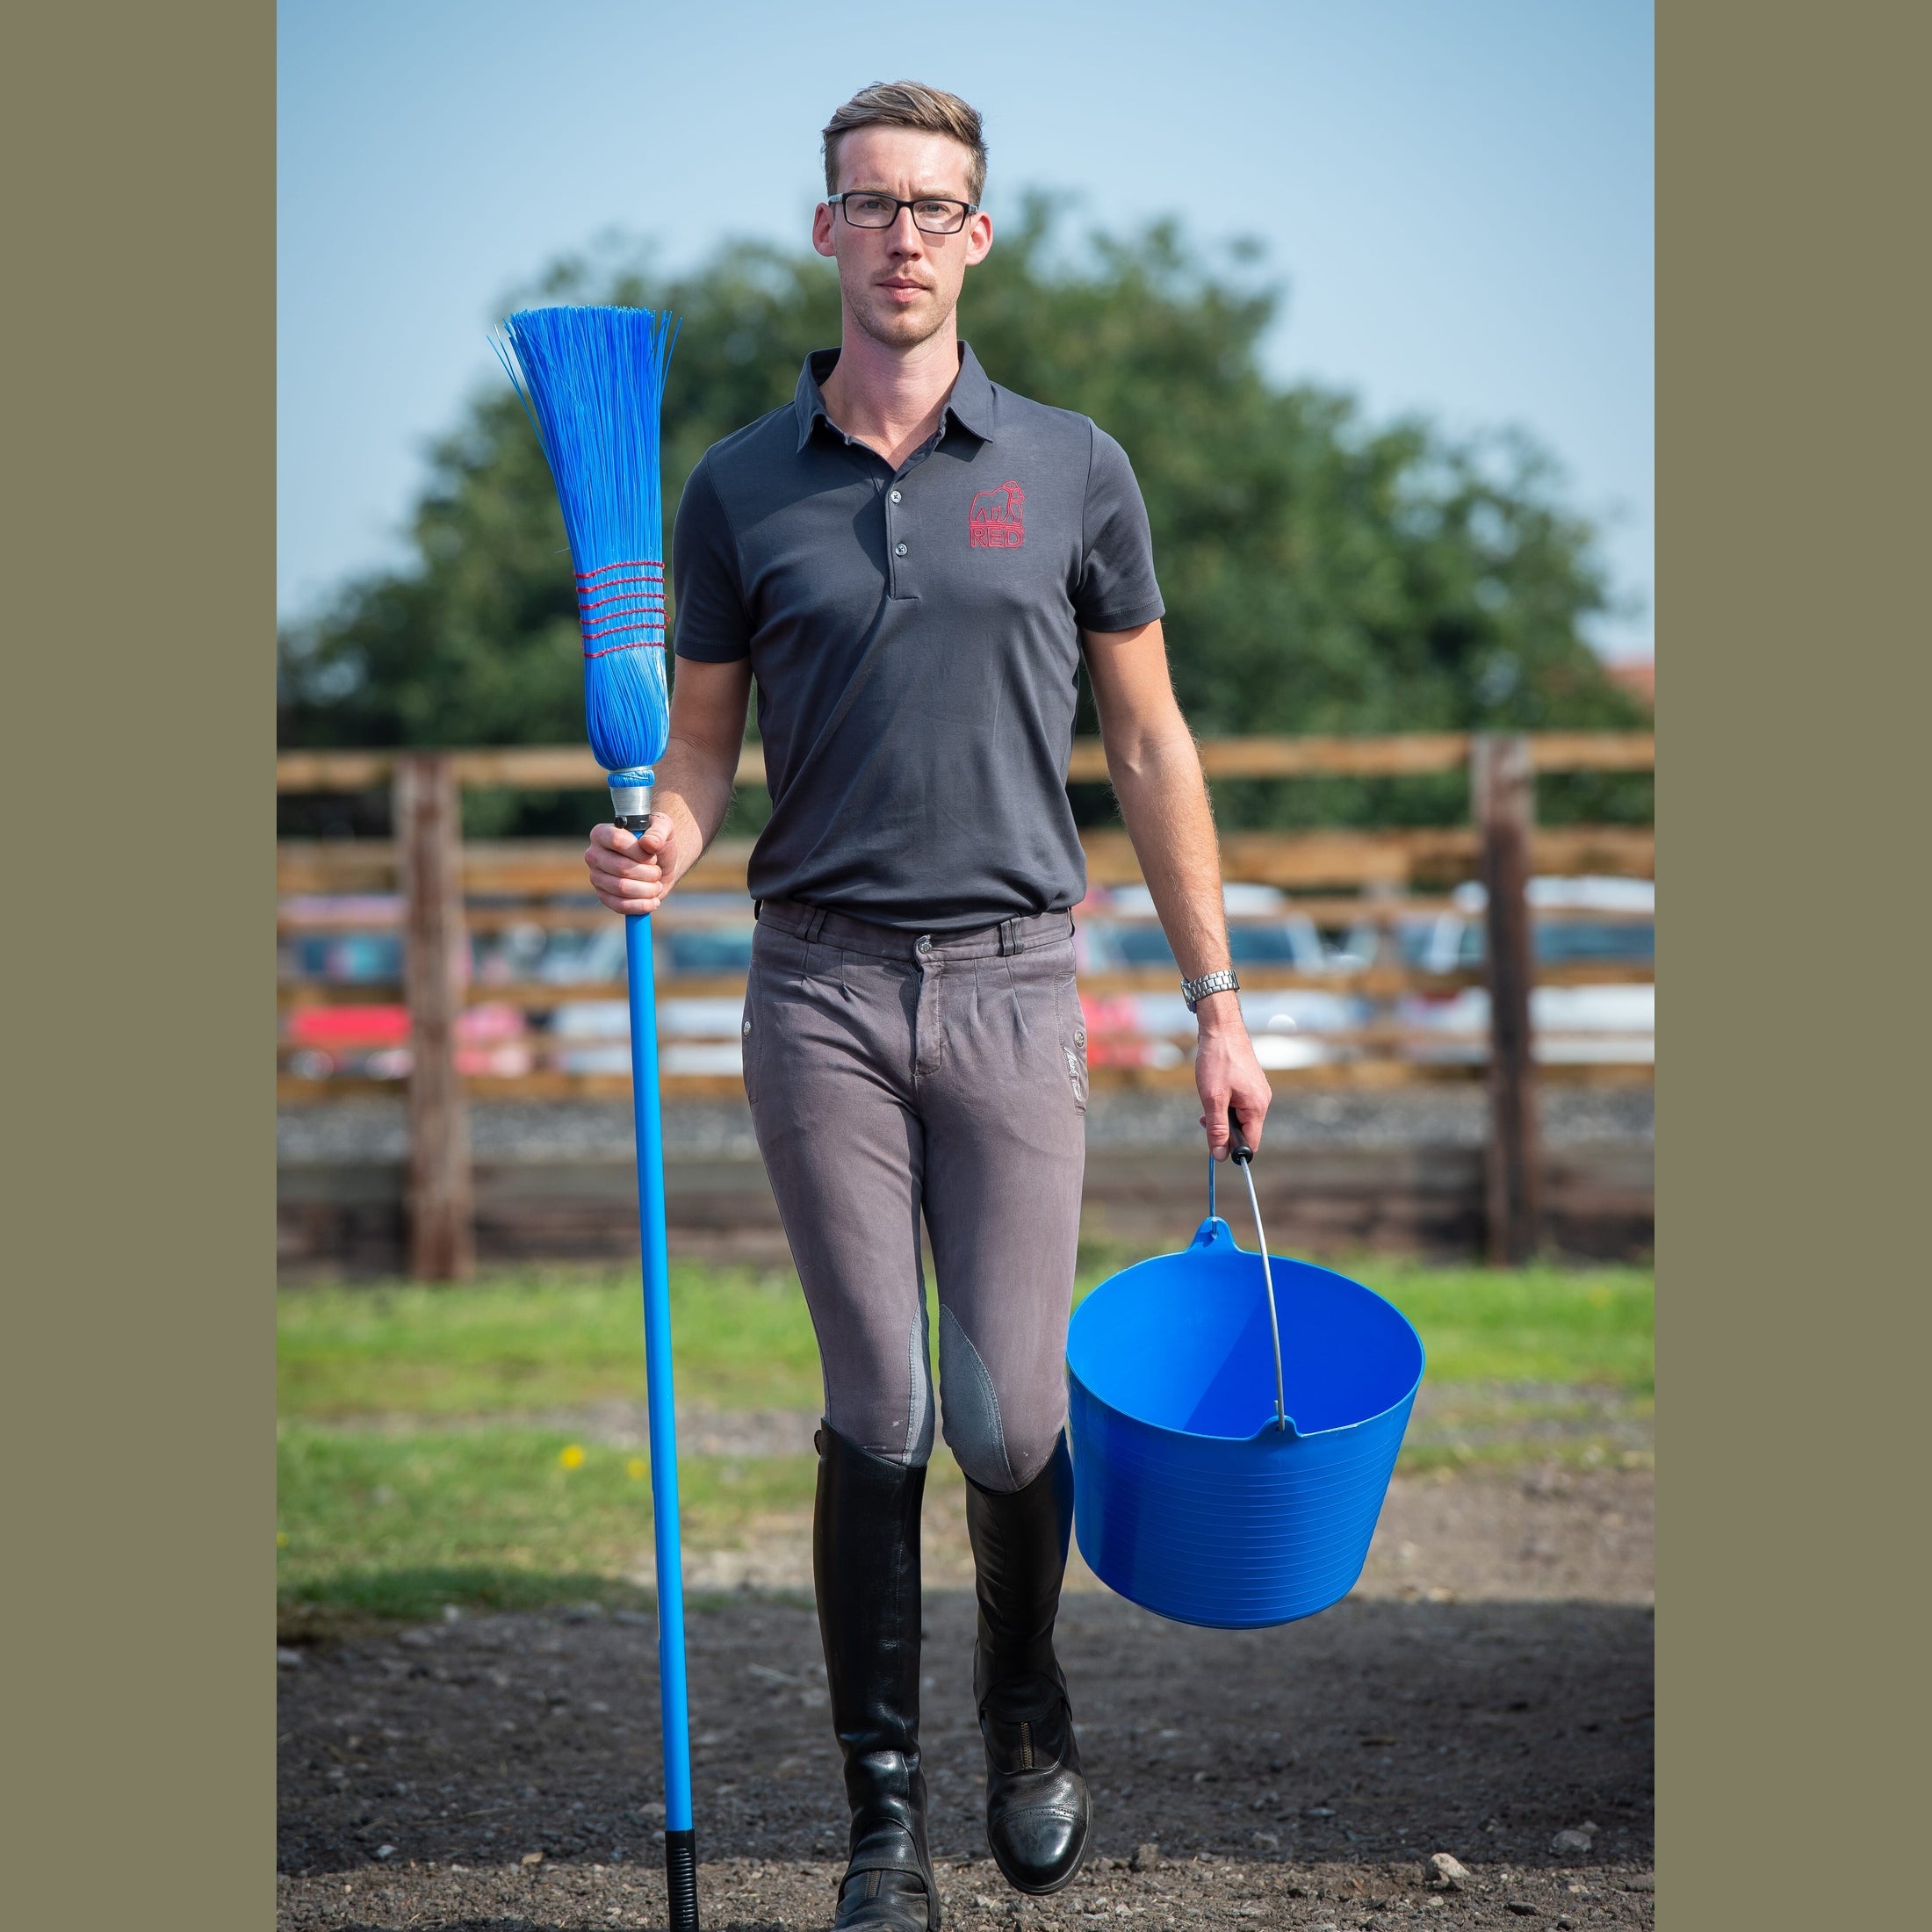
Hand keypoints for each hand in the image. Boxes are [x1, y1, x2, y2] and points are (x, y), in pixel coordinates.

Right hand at [584, 815, 675, 916]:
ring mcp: (596, 877)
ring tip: (657, 883)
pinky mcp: (604, 897)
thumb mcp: (664, 828)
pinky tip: (653, 900)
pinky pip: (620, 906)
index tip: (653, 854)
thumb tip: (649, 844)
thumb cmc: (658, 842)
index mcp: (602, 833)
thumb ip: (658, 831)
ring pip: (622, 888)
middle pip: (621, 867)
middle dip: (648, 872)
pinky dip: (641, 905)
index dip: (639, 850)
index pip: (616, 840)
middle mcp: (594, 855)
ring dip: (648, 889)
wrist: (661, 864)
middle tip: (657, 871)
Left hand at [1193, 990, 1270, 1159]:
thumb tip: (1220, 1155)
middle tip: (1204, 1119)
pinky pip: (1239, 1104)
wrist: (1221, 1028)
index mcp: (1257, 1107)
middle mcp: (1262, 1101)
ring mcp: (1257, 1091)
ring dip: (1222, 1116)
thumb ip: (1217, 1129)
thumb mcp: (1213, 1098)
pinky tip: (1213, 1091)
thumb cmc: (1218, 1060)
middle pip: (1245, 1131)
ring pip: (1240, 1117)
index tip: (1215, 1147)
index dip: (1234, 1150)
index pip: (1251, 1143)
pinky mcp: (1250, 1083)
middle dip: (1224, 1131)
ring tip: (1207, 1101)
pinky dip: (1224, 1104)